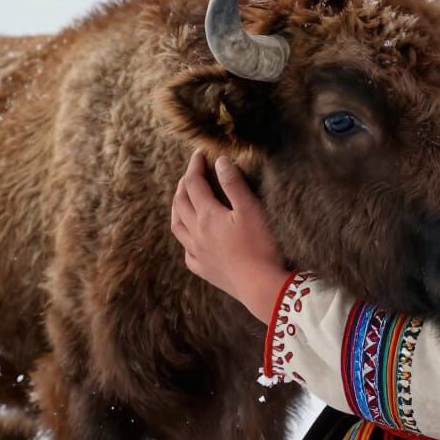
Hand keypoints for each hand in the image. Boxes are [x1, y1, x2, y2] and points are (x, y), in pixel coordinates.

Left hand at [170, 149, 290, 322]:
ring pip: (177, 227)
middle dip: (183, 184)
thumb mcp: (250, 208)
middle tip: (191, 173)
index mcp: (207, 216)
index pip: (194, 184)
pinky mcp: (205, 270)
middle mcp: (196, 233)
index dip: (195, 166)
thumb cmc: (260, 245)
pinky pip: (187, 252)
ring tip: (182, 200)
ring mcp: (198, 254)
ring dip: (177, 209)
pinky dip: (186, 240)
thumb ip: (233, 183)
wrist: (261, 286)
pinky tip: (193, 239)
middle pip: (180, 203)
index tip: (200, 153)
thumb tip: (220, 161)